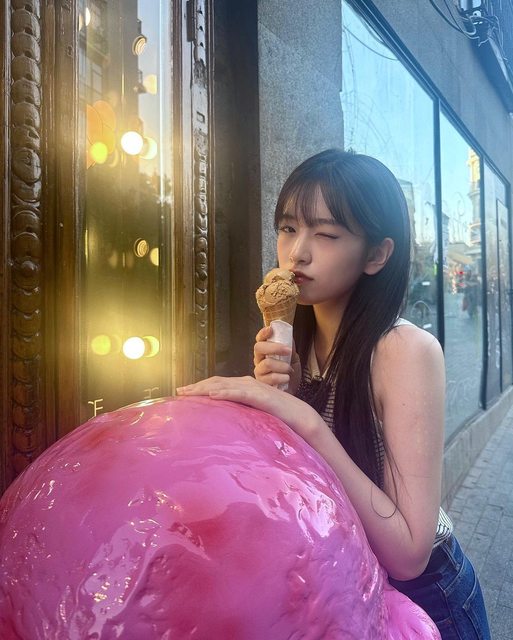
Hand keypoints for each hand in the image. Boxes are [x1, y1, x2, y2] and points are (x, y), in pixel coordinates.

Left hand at [176, 375, 321, 442]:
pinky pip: (240, 393)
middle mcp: (247, 383)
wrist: (300, 416)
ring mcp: (254, 388)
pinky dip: (225, 392)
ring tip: (189, 392)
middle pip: (216, 382)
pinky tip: (213, 395)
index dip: (200, 386)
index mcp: (244, 386)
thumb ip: (240, 411)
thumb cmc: (277, 416)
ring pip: (224, 385)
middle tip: (179, 391)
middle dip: (197, 386)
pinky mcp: (261, 396)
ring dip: (205, 388)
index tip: (183, 393)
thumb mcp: (253, 413)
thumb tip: (223, 421)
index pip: (217, 384)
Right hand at [253, 326, 301, 393]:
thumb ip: (290, 347)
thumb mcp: (293, 358)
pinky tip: (287, 379)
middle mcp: (259, 360)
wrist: (292, 391)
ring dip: (282, 365)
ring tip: (290, 370)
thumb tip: (289, 336)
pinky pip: (270, 377)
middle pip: (259, 347)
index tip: (270, 329)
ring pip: (266, 363)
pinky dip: (281, 377)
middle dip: (274, 347)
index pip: (260, 339)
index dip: (263, 333)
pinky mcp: (260, 384)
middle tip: (288, 351)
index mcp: (265, 352)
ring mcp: (258, 372)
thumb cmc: (290, 374)